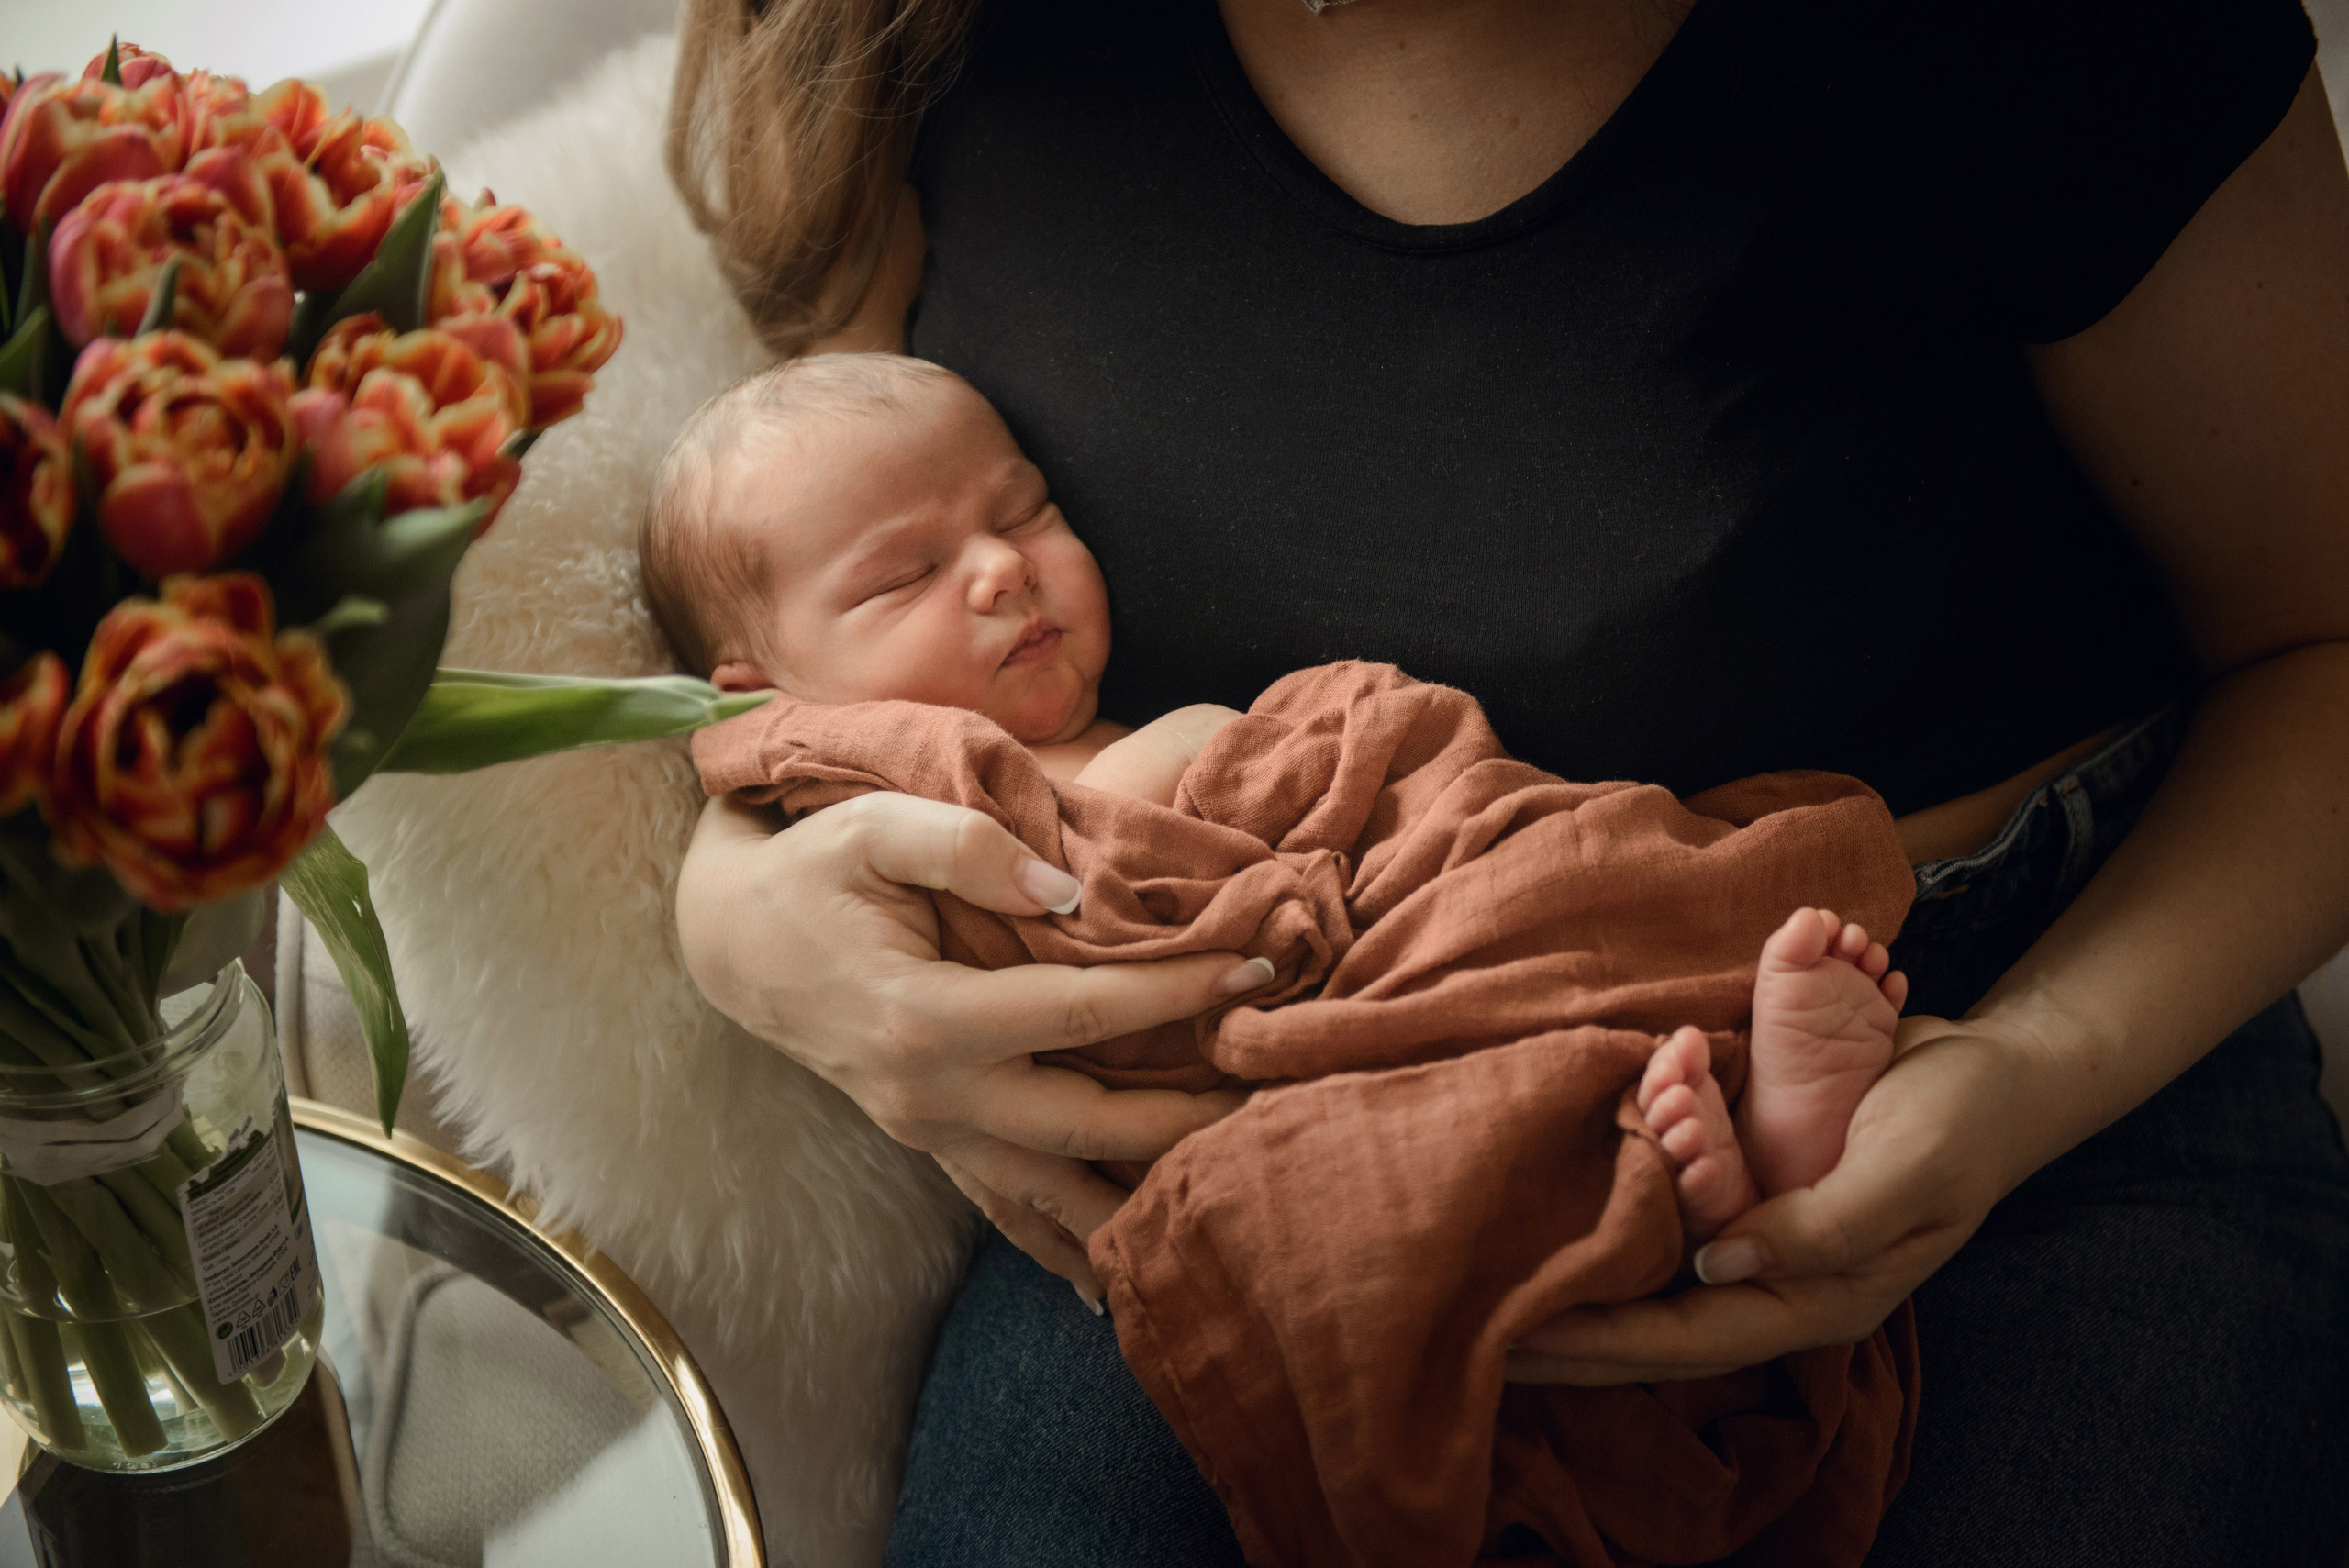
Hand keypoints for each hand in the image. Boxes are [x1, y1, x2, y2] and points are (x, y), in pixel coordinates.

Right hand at [676, 793, 1269, 1296]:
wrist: (732, 940)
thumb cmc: (812, 872)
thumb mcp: (874, 828)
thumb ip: (968, 848)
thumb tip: (1069, 893)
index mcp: (926, 1018)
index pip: (1082, 1014)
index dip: (1174, 992)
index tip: (1255, 969)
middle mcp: (931, 1095)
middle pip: (1087, 1125)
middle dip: (1189, 1116)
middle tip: (1279, 1090)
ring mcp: (928, 1132)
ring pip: (1052, 1190)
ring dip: (1140, 1198)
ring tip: (1235, 1195)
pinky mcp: (929, 1142)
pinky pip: (1006, 1207)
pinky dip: (1060, 1244)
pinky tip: (1112, 1284)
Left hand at [1505, 1015, 2057, 1382]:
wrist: (1994, 1072)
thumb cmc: (1959, 1126)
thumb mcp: (1903, 1171)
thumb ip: (1819, 1228)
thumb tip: (1717, 1266)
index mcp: (1813, 1296)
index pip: (1684, 1339)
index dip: (1599, 1343)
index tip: (1515, 1342)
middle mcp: (1772, 1274)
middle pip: (1650, 1315)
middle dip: (1566, 1324)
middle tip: (1469, 1318)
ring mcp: (1757, 1228)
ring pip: (1650, 1255)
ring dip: (1583, 1253)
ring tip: (1493, 1257)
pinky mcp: (1749, 1176)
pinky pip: (1668, 1193)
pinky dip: (1616, 1187)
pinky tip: (1555, 1182)